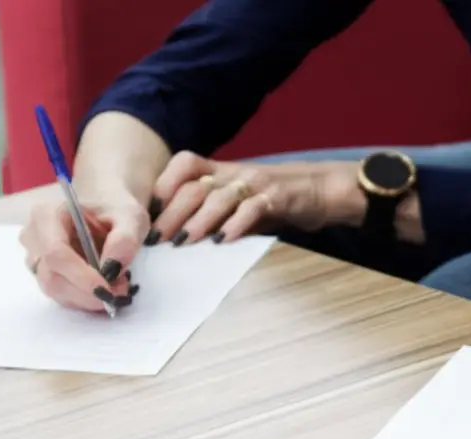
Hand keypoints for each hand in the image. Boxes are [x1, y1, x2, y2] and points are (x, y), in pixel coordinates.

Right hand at [19, 189, 147, 311]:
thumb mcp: (130, 218)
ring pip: (56, 290)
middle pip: (52, 276)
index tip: (105, 289)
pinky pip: (61, 296)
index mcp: (48, 215)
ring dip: (88, 298)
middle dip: (87, 292)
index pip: (55, 252)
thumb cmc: (115, 211)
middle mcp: (34, 237)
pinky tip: (105, 289)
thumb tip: (112, 267)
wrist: (110, 215)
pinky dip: (85, 299)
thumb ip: (124, 239)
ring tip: (118, 287)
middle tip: (120, 293)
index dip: (79, 275)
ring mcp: (36, 258)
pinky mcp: (45, 275)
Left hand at [147, 151, 362, 244]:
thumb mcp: (240, 200)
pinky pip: (252, 208)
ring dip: (197, 220)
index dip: (164, 182)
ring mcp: (257, 182)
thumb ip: (215, 213)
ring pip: (219, 196)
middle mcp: (236, 173)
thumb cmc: (276, 199)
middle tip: (156, 238)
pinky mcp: (278, 197)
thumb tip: (177, 237)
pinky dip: (235, 224)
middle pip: (195, 186)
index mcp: (224, 171)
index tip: (148, 209)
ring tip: (183, 242)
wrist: (322, 189)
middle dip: (172, 212)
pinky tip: (223, 240)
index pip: (186, 164)